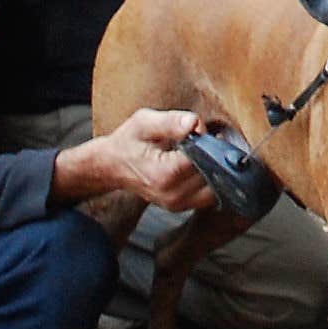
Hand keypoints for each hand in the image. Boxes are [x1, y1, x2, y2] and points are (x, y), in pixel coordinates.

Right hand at [55, 108, 211, 212]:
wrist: (112, 166)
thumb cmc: (128, 142)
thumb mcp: (144, 122)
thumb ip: (171, 121)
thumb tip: (196, 124)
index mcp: (164, 174)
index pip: (204, 160)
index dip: (211, 144)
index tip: (208, 133)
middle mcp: (172, 195)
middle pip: (213, 175)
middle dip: (216, 157)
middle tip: (209, 141)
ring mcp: (177, 205)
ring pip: (215, 188)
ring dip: (216, 170)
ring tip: (204, 153)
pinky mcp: (181, 207)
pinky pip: (208, 195)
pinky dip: (210, 180)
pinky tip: (201, 165)